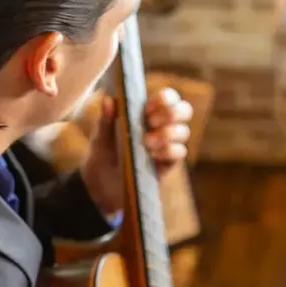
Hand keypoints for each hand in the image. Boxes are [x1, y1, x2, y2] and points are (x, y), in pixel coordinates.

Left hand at [80, 88, 193, 219]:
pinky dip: (168, 151)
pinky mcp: (168, 164)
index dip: (164, 99)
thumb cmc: (102, 156)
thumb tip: (108, 99)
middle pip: (184, 110)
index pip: (168, 98)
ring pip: (184, 131)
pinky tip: (152, 155)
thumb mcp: (100, 139)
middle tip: (151, 122)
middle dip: (171, 113)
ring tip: (146, 142)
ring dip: (167, 133)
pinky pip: (180, 152)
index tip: (148, 108)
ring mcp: (167, 145)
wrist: (101, 188)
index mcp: (147, 113)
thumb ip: (106, 120)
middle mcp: (161, 126)